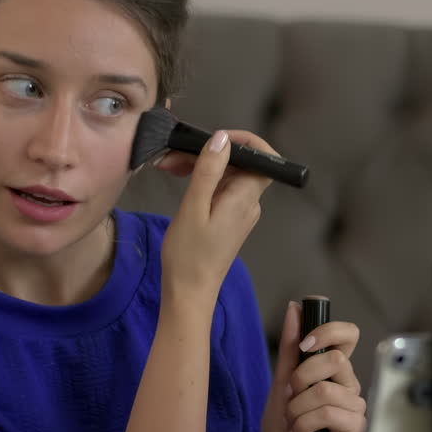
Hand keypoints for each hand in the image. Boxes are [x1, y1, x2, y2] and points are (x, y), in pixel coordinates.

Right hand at [157, 130, 273, 299]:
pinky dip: (202, 180)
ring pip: (227, 175)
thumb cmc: (189, 256)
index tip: (214, 138)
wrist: (189, 292)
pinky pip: (220, 190)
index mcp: (245, 198)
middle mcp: (248, 203)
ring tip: (168, 165)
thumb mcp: (193, 208)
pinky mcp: (228, 219)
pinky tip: (179, 179)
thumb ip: (209, 171)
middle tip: (174, 155)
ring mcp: (239, 212)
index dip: (244, 141)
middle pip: (239, 164)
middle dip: (210, 152)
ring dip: (201, 165)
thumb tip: (222, 139)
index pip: (263, 158)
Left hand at [261, 301, 366, 431]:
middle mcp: (348, 384)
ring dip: (297, 409)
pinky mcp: (356, 428)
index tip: (306, 344)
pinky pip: (329, 413)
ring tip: (292, 423)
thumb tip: (294, 308)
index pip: (348, 335)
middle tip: (289, 398)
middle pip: (336, 359)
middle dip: (301, 378)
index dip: (330, 331)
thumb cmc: (283, 426)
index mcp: (333, 369)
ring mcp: (355, 406)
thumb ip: (290, 348)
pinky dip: (304, 424)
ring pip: (326, 390)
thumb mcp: (280, 382)